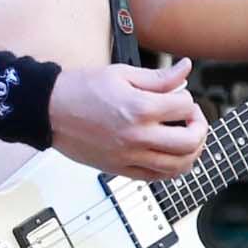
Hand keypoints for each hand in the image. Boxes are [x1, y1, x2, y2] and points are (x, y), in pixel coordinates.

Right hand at [48, 58, 207, 179]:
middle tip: (191, 119)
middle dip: (199, 127)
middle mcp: (137, 136)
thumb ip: (158, 77)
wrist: (49, 110)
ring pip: (178, 166)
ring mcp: (129, 156)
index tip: (180, 97)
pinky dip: (171, 168)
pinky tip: (168, 155)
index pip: (184, 106)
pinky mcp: (120, 169)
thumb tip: (185, 70)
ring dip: (191, 152)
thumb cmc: (80, 90)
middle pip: (190, 141)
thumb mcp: (121, 73)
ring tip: (185, 138)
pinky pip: (156, 178)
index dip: (188, 99)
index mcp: (139, 108)